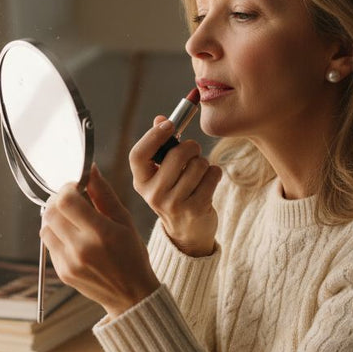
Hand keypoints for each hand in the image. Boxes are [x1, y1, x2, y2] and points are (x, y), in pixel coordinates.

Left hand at [40, 164, 160, 316]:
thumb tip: (90, 170)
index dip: (67, 188)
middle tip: (71, 200)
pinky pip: (49, 245)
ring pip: (45, 228)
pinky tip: (72, 237)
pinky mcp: (62, 273)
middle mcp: (82, 249)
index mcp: (101, 233)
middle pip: (51, 212)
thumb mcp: (125, 221)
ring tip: (71, 219)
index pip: (67, 200)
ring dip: (54, 217)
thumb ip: (104, 194)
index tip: (76, 187)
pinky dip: (56, 235)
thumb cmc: (132, 255)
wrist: (131, 295)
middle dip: (58, 200)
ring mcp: (69, 263)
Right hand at [129, 116, 222, 256]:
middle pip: (176, 155)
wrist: (187, 233)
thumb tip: (160, 119)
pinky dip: (214, 173)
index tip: (169, 124)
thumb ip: (160, 146)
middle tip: (193, 151)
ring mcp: (174, 204)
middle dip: (191, 147)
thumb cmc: (175, 193)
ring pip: (198, 164)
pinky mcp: (195, 209)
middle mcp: (153, 194)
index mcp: (141, 182)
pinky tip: (208, 182)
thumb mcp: (161, 173)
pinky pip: (212, 175)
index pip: (138, 155)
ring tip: (199, 173)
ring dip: (204, 163)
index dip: (153, 136)